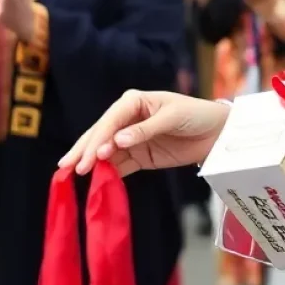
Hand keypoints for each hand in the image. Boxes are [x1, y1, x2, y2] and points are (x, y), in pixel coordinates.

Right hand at [60, 91, 229, 176]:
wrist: (216, 132)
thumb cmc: (195, 115)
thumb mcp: (172, 118)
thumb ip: (145, 130)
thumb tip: (117, 140)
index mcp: (134, 102)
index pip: (110, 120)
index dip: (98, 138)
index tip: (89, 157)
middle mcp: (128, 119)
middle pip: (101, 134)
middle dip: (85, 149)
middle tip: (67, 167)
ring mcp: (132, 139)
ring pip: (106, 151)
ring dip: (92, 163)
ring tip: (73, 175)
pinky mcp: (139, 156)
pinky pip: (119, 165)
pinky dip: (107, 173)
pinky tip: (95, 182)